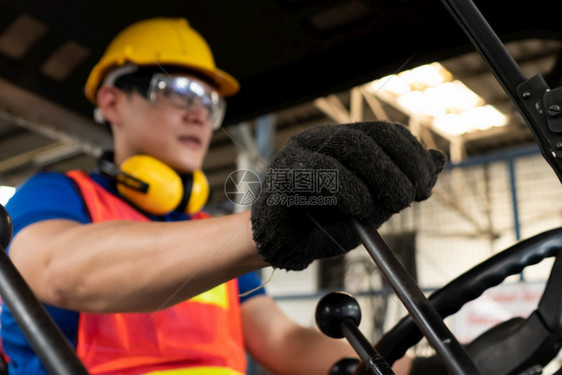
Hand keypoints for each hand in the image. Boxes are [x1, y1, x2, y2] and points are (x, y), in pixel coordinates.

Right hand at [250, 121, 445, 270]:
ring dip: (383, 175)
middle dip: (403, 164)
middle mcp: (321, 139)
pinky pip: (322, 171)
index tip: (427, 186)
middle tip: (411, 197)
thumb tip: (438, 160)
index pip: (386, 133)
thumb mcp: (371, 206)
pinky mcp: (283, 173)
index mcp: (342, 142)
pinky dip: (350, 190)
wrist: (283, 247)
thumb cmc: (323, 225)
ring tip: (394, 204)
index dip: (413, 155)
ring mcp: (300, 152)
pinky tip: (359, 209)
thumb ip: (399, 184)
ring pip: (349, 145)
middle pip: (371, 135)